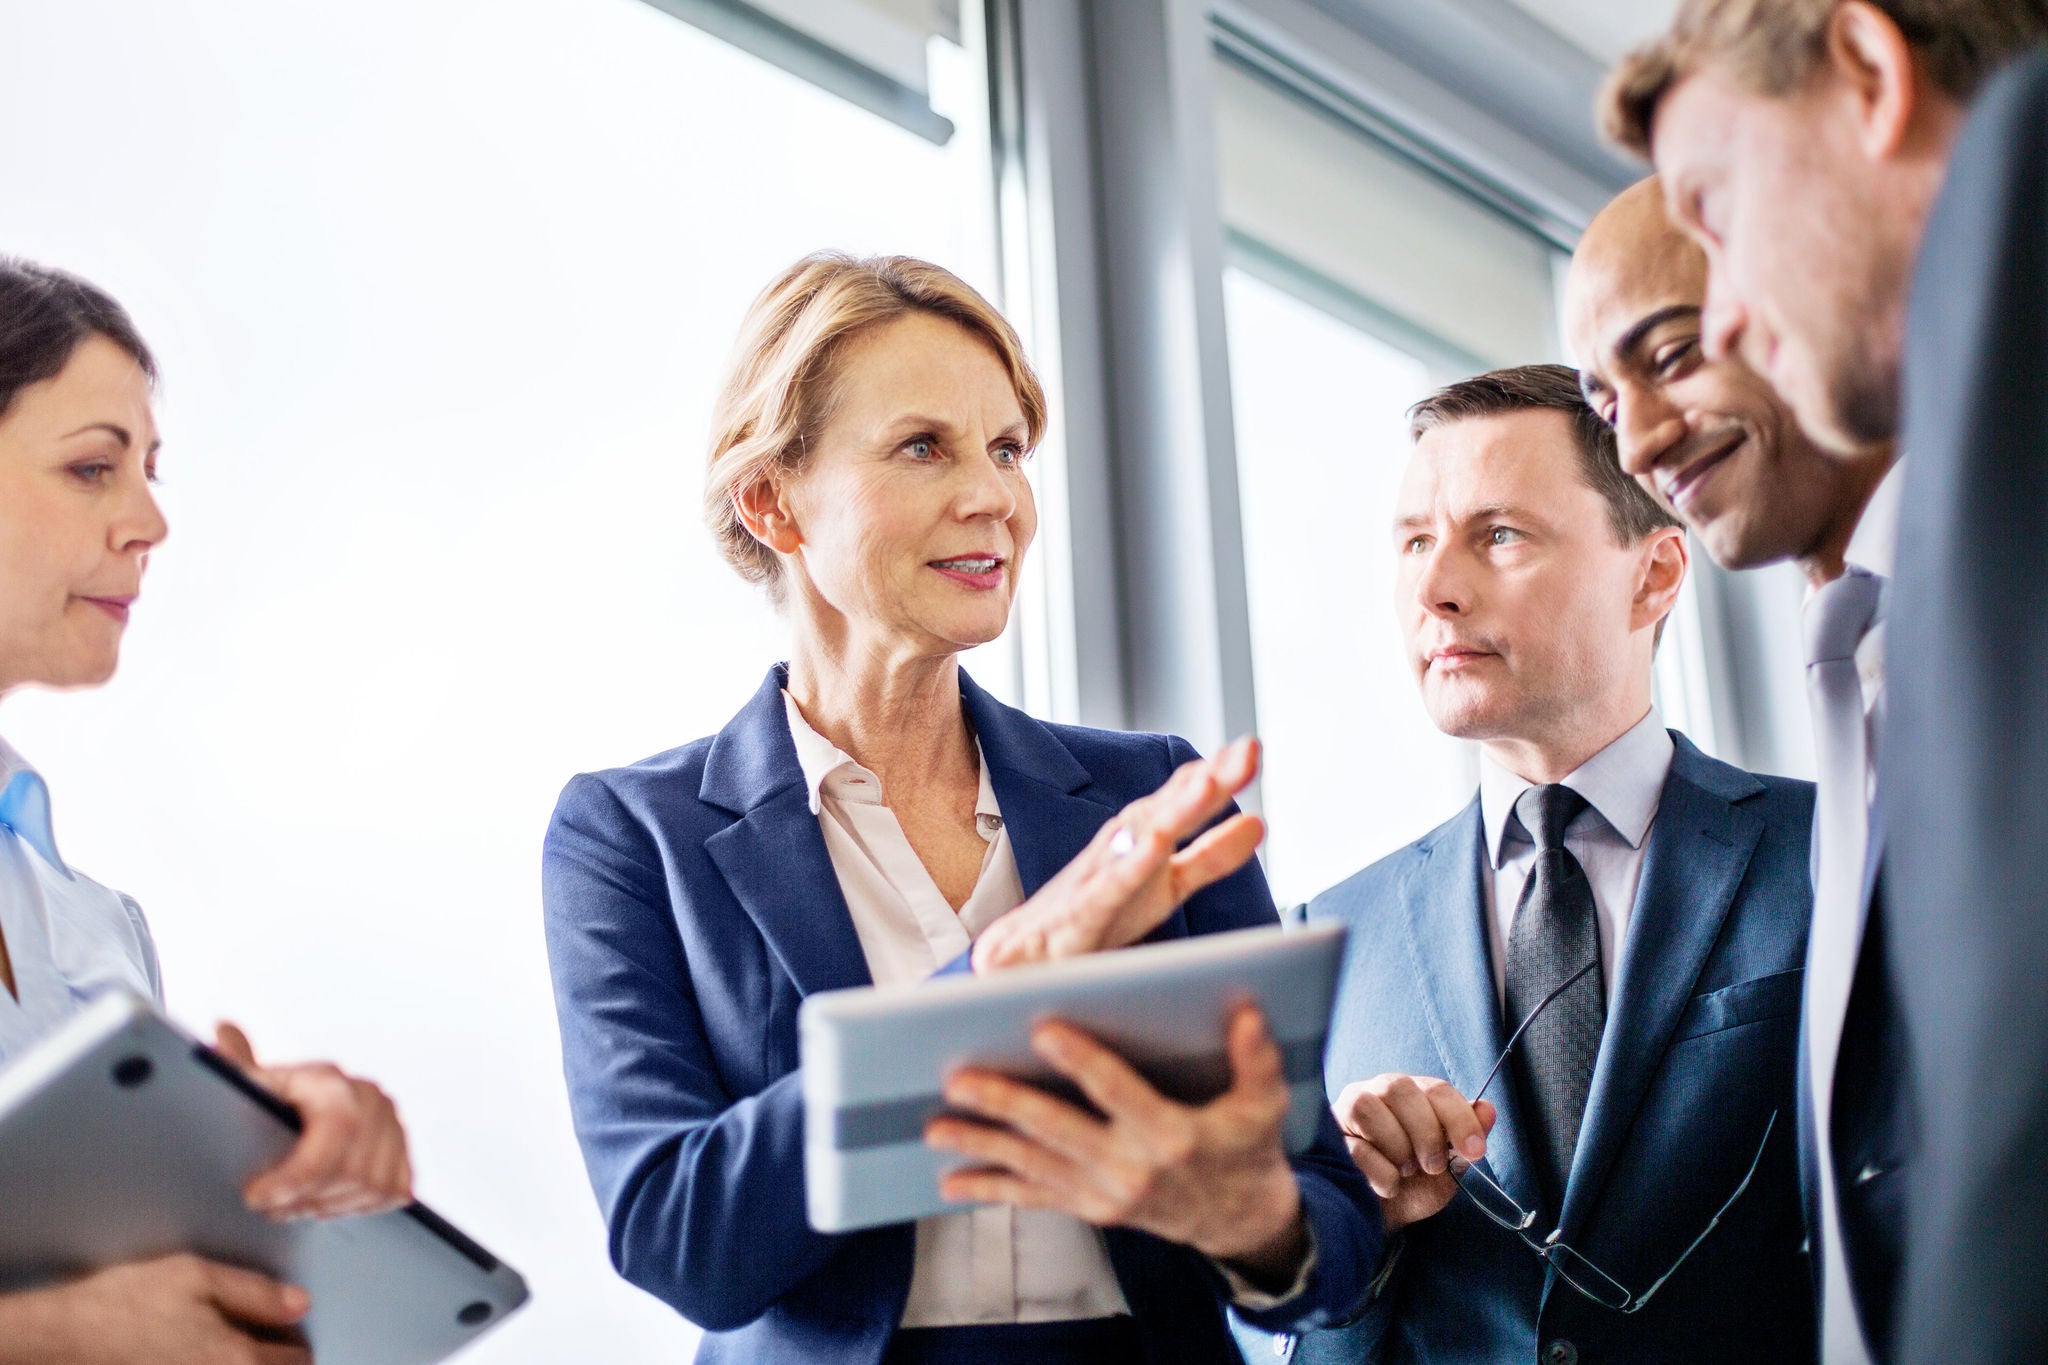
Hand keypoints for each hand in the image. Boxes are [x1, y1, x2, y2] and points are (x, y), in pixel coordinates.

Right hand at [0, 1254, 310, 1364]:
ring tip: (238, 1346)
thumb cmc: (125, 1303)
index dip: (296, 1337)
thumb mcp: (196, 1276)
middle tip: (270, 1338)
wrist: (64, 1336)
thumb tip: (299, 1304)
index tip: (287, 1325)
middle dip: (280, 1360)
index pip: (298, 1359)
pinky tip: (205, 1352)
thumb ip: (255, 1291)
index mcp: (236, 1358)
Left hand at [214, 1023, 412, 1218]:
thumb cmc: (272, 1102)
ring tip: (292, 1205)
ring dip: (327, 1206)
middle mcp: (374, 1100)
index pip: (336, 1132)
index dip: (298, 1174)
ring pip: (372, 1188)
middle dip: (304, 1197)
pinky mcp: (405, 1155)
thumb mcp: (249, 1085)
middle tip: (270, 1206)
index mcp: (335, 1082)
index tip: (255, 1195)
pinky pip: (392, 1193)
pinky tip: (325, 1200)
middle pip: (353, 1170)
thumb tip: (223, 1028)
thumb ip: (235, 1065)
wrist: (307, 1112)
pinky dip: (357, 1206)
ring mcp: (395, 1128)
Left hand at [927, 1003, 1308, 1286]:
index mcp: (1171, 1135)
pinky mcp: (1090, 1210)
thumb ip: (1255, 1059)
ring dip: (981, 1145)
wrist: (1239, 1221)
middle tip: (958, 1079)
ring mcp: (1105, 1195)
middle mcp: (1131, 1170)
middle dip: (1004, 1103)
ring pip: (1033, 1165)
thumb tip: (1248, 1011)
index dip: (1080, 1061)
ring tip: (934, 1125)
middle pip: (1056, 1130)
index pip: (1117, 1091)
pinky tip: (951, 1181)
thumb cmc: (1248, 1147)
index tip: (1040, 1029)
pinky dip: (991, 1189)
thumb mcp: (1265, 1104)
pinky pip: (1034, 1199)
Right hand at [970, 737, 1264, 972]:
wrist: (1020, 958)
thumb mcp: (1166, 887)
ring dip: (1171, 809)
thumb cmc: (1095, 917)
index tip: (1249, 748)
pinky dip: (1127, 866)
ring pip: (1137, 838)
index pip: (1183, 802)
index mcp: (1146, 842)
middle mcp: (1120, 850)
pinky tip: (1151, 847)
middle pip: (1167, 810)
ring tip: (1207, 784)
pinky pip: (1104, 889)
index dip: (1218, 776)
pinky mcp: (1076, 915)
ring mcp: (1096, 879)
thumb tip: (1259, 821)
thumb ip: (1210, 857)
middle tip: (1246, 750)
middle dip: (1206, 780)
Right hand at [1332, 1073, 1495, 1233]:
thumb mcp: (1450, 1165)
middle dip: (1425, 1132)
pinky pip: (1356, 1147)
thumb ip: (1468, 1138)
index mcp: (1414, 1093)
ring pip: (1370, 1108)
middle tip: (1432, 1166)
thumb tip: (1488, 1109)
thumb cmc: (1416, 1185)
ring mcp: (1350, 1110)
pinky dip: (1381, 1174)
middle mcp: (1379, 1092)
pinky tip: (1385, 1185)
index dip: (1460, 1119)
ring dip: (1398, 1149)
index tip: (1475, 1151)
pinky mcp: (1331, 1137)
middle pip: (1401, 1089)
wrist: (1386, 1218)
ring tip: (1405, 1171)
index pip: (1437, 1090)